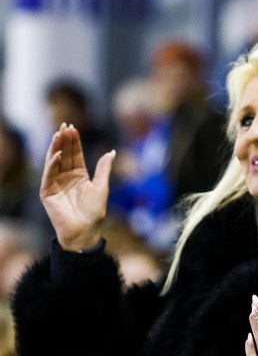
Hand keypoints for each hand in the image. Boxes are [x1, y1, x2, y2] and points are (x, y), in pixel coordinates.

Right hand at [39, 124, 114, 250]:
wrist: (85, 231)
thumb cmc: (94, 212)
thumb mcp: (101, 187)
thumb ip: (104, 169)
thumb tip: (112, 151)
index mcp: (79, 175)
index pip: (75, 154)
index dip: (74, 141)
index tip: (73, 127)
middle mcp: (66, 177)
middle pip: (64, 155)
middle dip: (64, 140)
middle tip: (64, 125)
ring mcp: (55, 183)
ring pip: (54, 161)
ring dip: (56, 148)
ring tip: (58, 134)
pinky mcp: (47, 191)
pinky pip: (49, 174)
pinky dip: (52, 164)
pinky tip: (58, 154)